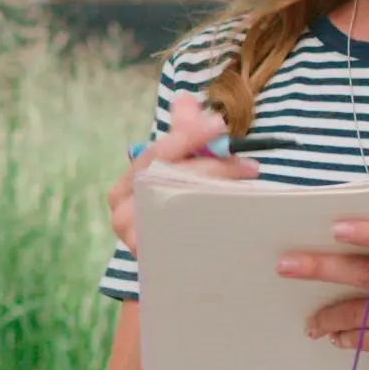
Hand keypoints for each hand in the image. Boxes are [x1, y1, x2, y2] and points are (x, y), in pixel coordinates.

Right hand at [105, 94, 258, 252]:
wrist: (174, 271)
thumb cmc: (175, 212)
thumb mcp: (176, 171)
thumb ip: (181, 136)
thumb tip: (185, 98)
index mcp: (124, 188)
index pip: (155, 153)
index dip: (188, 136)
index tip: (218, 123)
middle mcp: (122, 214)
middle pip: (166, 179)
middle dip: (210, 166)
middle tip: (246, 160)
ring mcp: (136, 240)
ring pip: (178, 205)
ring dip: (216, 191)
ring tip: (247, 182)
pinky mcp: (158, 261)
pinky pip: (188, 234)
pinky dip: (214, 219)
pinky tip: (239, 210)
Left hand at [285, 220, 368, 369]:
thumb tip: (312, 244)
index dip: (368, 232)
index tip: (333, 229)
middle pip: (368, 273)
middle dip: (322, 268)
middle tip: (285, 266)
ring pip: (361, 312)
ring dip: (327, 317)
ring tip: (311, 322)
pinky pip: (366, 338)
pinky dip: (344, 337)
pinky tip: (335, 336)